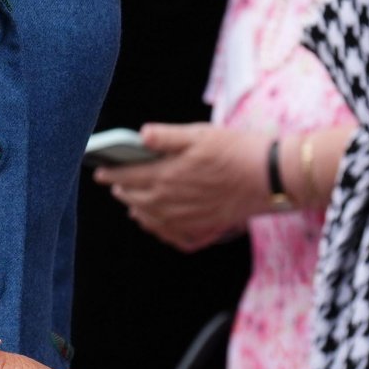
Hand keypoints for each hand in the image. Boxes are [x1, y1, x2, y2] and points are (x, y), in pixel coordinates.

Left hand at [92, 123, 268, 250]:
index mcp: (168, 176)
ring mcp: (188, 218)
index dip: (111, 173)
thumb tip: (141, 135)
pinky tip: (157, 223)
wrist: (270, 178)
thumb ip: (166, 137)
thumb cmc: (236, 150)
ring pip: (152, 218)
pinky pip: (172, 234)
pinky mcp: (204, 228)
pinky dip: (159, 229)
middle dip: (122, 191)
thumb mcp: (199, 134)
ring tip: (131, 202)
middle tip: (114, 185)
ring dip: (138, 209)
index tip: (98, 171)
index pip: (128, 177)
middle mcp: (173, 201)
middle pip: (137, 199)